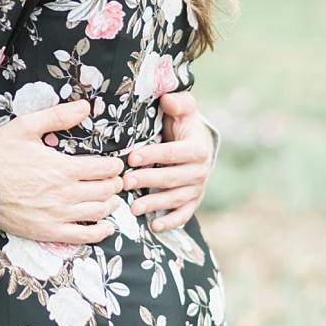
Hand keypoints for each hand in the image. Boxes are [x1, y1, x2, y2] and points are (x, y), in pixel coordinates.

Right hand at [0, 101, 123, 242]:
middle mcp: (66, 194)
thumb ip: (58, 116)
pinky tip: (107, 228)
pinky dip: (100, 232)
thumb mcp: (26, 126)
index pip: (104, 169)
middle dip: (115, 183)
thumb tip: (85, 107)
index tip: (115, 164)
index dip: (114, 165)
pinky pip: (83, 236)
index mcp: (64, 168)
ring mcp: (58, 215)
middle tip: (115, 180)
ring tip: (111, 198)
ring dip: (111, 204)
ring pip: (98, 212)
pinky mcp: (48, 232)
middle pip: (105, 190)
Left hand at [123, 90, 214, 231]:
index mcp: (197, 148)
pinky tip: (154, 226)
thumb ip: (179, 102)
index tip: (131, 157)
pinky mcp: (193, 200)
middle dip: (147, 181)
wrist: (197, 141)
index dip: (152, 156)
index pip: (172, 153)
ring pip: (175, 198)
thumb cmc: (183, 123)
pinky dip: (171, 221)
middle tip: (124, 183)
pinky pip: (184, 213)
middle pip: (171, 178)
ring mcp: (197, 187)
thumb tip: (167, 99)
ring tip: (134, 208)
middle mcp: (201, 170)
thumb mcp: (184, 108)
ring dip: (155, 204)